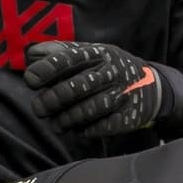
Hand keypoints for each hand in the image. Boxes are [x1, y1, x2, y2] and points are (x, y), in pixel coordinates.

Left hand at [24, 41, 164, 136]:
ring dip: (67, 119)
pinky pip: (104, 126)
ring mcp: (122, 93)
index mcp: (99, 53)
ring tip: (55, 124)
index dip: (48, 68)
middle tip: (39, 108)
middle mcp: (112, 71)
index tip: (31, 79)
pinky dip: (87, 130)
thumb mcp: (90, 53)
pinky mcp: (129, 115)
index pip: (70, 58)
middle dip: (53, 99)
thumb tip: (31, 54)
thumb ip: (60, 52)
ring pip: (90, 109)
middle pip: (78, 86)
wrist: (151, 86)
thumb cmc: (108, 68)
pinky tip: (77, 130)